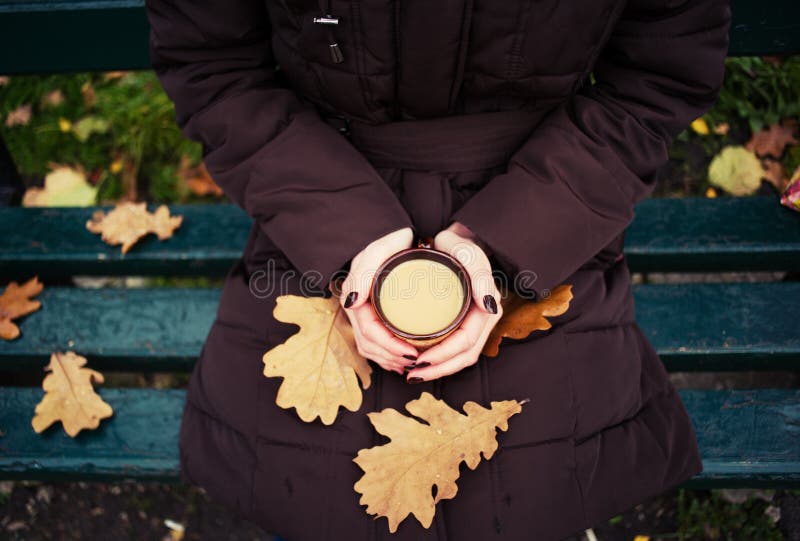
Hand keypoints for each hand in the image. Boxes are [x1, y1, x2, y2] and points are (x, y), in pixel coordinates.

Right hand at [340, 227, 419, 374]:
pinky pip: (374, 342)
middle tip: (417, 362)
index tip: (412, 353)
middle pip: (369, 344)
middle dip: (390, 358)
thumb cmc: (387, 240)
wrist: (392, 232)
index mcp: (355, 296)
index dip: (389, 347)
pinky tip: (401, 359)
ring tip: (411, 365)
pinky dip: (387, 355)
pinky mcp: (372, 313)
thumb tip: (351, 303)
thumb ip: (363, 273)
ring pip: (370, 347)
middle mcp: (356, 307)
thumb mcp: (376, 251)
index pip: (368, 332)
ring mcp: (363, 311)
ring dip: (388, 360)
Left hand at [404, 222, 502, 381]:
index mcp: (486, 310)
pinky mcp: (464, 321)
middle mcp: (483, 319)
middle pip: (464, 356)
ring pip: (460, 356)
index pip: (466, 344)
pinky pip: (454, 348)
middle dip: (439, 369)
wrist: (459, 239)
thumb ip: (481, 276)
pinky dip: (439, 359)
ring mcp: (474, 322)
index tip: (419, 361)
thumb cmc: (462, 246)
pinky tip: (420, 360)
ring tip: (413, 373)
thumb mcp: (471, 257)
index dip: (444, 357)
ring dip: (438, 369)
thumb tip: (488, 307)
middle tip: (412, 375)